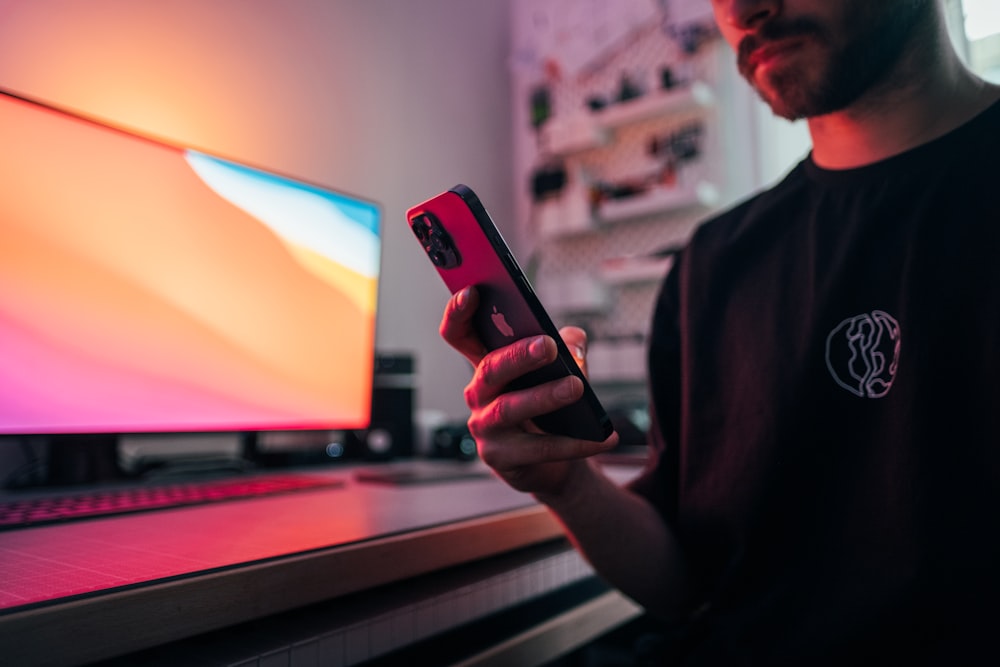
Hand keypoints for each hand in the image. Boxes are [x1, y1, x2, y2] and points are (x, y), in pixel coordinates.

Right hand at [439, 287, 618, 497]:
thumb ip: (568, 346)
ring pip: (510, 408)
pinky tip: (604, 437)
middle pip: (490, 368)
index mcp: (485, 363)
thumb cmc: (547, 406)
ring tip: (576, 387)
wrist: (548, 462)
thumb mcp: (557, 369)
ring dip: (545, 396)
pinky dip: (576, 443)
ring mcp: (485, 427)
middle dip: (518, 355)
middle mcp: (478, 393)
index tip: (473, 291)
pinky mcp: (500, 458)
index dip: (459, 312)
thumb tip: (573, 342)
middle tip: (548, 346)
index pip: (459, 334)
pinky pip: (539, 448)